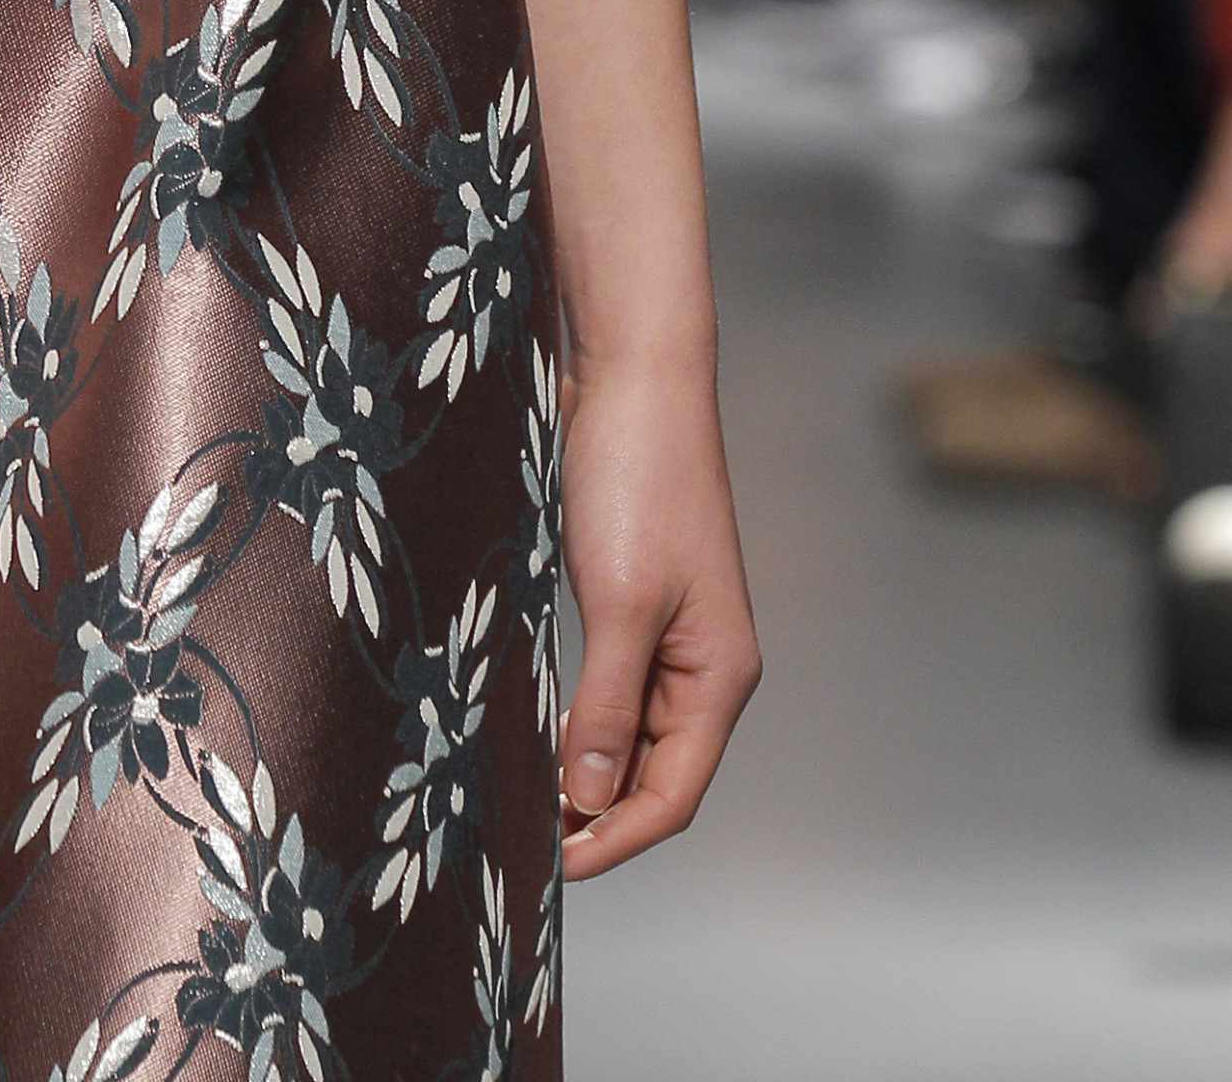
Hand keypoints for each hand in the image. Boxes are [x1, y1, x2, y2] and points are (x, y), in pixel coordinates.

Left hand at [556, 346, 760, 877]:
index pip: (673, 793)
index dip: (616, 838)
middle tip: (524, 842)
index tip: (553, 867)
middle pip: (654, 771)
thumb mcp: (621, 600)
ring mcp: (666, 628)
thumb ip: (607, 705)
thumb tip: (589, 798)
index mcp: (718, 673)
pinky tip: (533, 730)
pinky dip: (576, 716)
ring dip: (584, 769)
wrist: (631, 372)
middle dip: (597, 814)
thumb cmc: (638, 478)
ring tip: (521, 800)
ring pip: (628, 731)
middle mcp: (701, 661)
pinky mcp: (629, 594)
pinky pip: (609, 683)